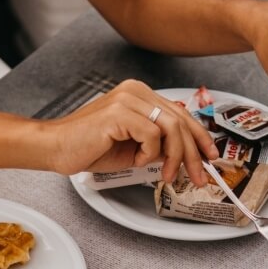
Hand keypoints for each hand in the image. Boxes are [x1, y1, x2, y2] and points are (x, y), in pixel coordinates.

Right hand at [48, 79, 217, 184]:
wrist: (57, 148)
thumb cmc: (89, 148)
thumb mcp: (133, 148)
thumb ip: (157, 144)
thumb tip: (182, 153)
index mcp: (139, 95)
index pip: (180, 113)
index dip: (200, 136)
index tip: (210, 156)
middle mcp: (136, 91)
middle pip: (181, 121)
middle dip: (194, 153)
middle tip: (199, 177)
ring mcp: (128, 99)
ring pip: (171, 127)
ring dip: (175, 157)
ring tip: (167, 174)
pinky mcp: (120, 113)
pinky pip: (151, 135)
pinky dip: (148, 154)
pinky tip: (135, 160)